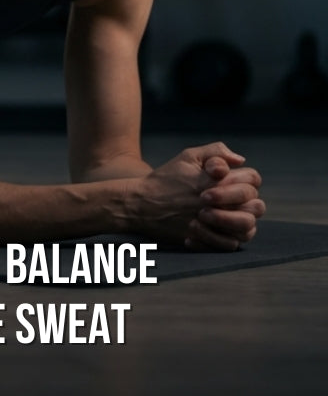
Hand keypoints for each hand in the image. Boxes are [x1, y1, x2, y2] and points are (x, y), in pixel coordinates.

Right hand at [132, 143, 261, 250]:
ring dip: (243, 223)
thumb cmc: (165, 178)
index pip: (252, 180)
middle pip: (256, 206)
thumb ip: (216, 151)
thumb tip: (240, 161)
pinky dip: (229, 239)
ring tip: (232, 219)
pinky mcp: (200, 237)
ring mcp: (208, 221)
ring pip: (247, 228)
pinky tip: (220, 231)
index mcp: (215, 179)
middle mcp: (215, 201)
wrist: (139, 203)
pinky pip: (230, 244)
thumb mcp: (188, 156)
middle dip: (249, 203)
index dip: (247, 181)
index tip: (233, 183)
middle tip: (234, 204)